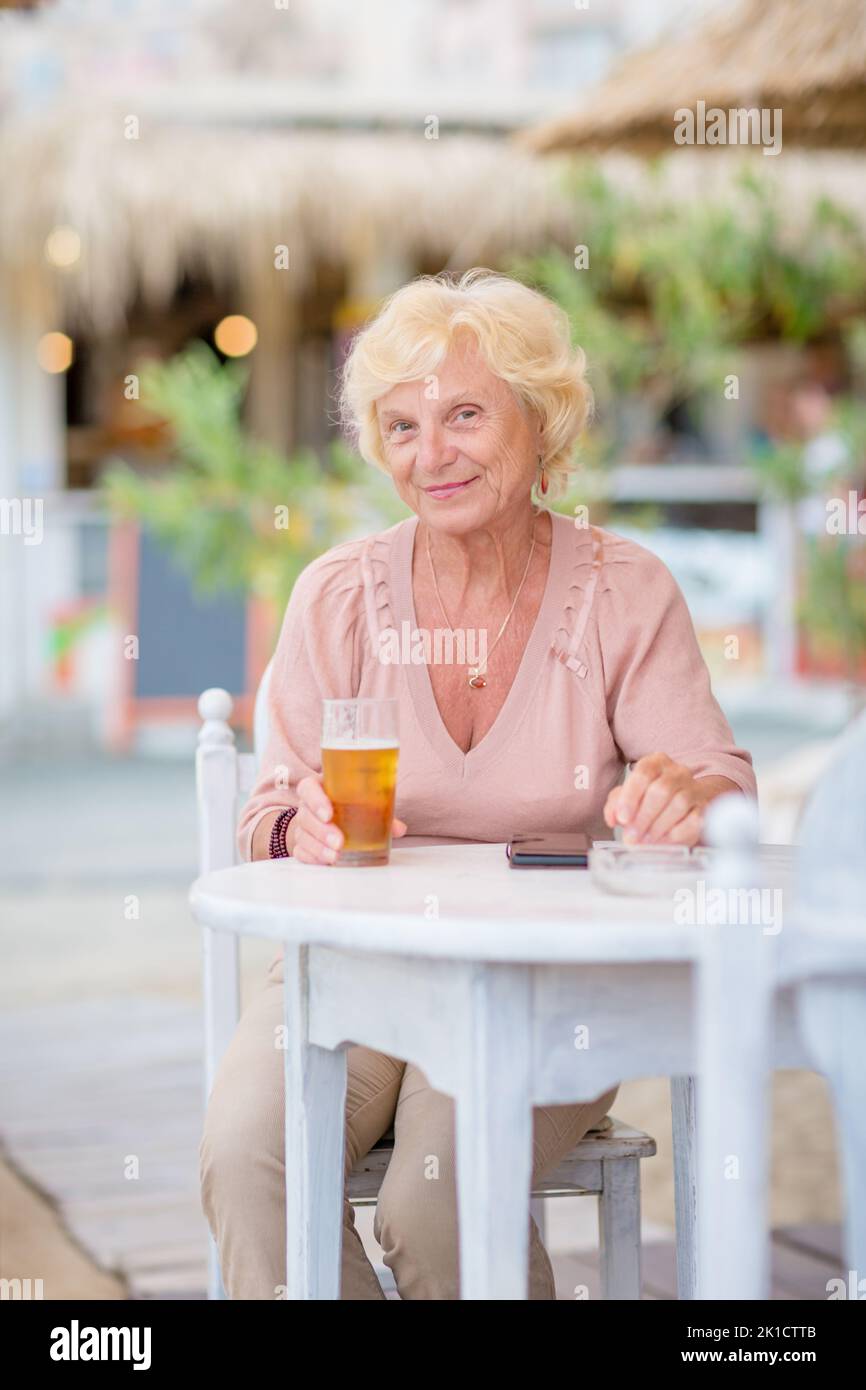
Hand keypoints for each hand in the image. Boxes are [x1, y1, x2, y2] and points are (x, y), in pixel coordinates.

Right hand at [291, 775, 406, 864]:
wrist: (325, 816)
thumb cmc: (346, 805)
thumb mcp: (361, 803)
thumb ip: (379, 812)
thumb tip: (399, 829)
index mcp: (319, 788)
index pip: (308, 788)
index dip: (316, 800)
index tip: (328, 814)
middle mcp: (306, 806)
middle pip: (306, 816)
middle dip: (322, 831)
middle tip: (339, 842)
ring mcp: (302, 826)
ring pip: (303, 836)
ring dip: (319, 847)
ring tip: (335, 856)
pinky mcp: (301, 843)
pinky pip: (301, 851)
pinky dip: (314, 858)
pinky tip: (326, 862)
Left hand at [603, 753, 706, 847]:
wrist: (686, 804)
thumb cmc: (651, 799)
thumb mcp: (629, 796)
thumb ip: (615, 804)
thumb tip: (612, 818)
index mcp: (657, 762)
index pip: (644, 773)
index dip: (631, 797)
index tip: (622, 818)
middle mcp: (678, 772)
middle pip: (661, 790)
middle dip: (643, 817)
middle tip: (631, 837)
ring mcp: (695, 789)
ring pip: (678, 804)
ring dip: (658, 827)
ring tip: (644, 842)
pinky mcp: (705, 809)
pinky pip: (693, 821)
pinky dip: (675, 835)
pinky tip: (662, 843)